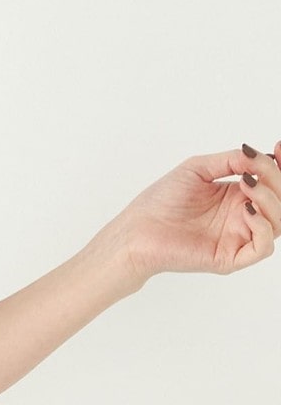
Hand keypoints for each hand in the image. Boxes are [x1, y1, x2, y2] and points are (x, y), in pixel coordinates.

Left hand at [103, 139, 279, 281]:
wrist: (137, 229)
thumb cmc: (161, 201)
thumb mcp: (198, 169)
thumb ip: (230, 160)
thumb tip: (257, 155)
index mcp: (237, 196)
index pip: (272, 182)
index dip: (279, 166)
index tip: (278, 147)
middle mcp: (243, 217)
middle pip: (279, 200)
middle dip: (275, 179)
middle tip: (256, 168)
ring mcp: (239, 238)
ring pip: (278, 222)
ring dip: (271, 200)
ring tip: (248, 185)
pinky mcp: (231, 258)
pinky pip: (263, 246)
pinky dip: (263, 226)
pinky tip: (247, 210)